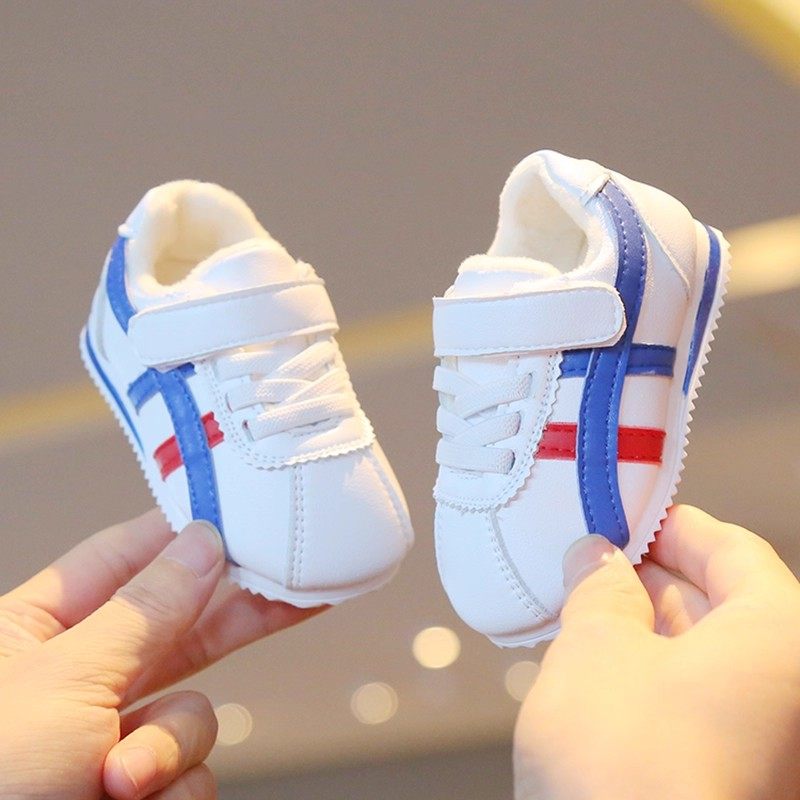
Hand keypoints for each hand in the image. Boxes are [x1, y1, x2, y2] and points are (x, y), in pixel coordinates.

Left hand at [0, 511, 323, 799]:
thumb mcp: (63, 683)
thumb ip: (143, 611)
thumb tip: (202, 543)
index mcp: (33, 631)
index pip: (118, 557)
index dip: (176, 533)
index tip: (233, 513)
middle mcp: (78, 678)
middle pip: (175, 625)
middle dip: (230, 615)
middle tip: (287, 585)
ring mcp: (109, 736)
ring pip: (193, 707)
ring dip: (170, 743)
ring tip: (122, 778)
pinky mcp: (140, 786)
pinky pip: (193, 767)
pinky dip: (171, 785)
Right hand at [514, 505, 799, 799]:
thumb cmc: (623, 766)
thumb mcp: (596, 648)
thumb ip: (599, 589)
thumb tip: (596, 559)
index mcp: (783, 641)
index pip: (733, 550)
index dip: (671, 525)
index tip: (624, 515)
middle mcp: (793, 693)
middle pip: (726, 606)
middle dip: (651, 580)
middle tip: (589, 565)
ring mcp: (774, 743)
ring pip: (710, 659)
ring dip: (646, 630)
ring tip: (583, 613)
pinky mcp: (741, 780)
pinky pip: (703, 705)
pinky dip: (655, 678)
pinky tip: (601, 670)